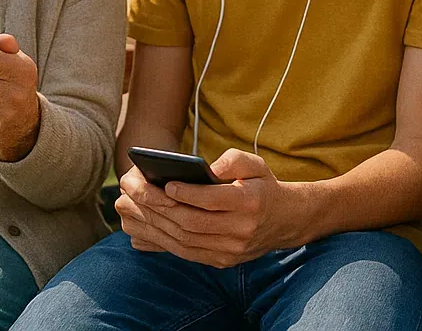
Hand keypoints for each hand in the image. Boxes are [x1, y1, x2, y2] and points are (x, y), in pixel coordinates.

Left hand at [116, 149, 318, 266]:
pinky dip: (164, 241)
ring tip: (137, 209)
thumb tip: (207, 168)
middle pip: (193, 223)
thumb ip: (233, 160)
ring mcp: (231, 250)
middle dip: (162, 209)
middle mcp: (241, 230)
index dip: (187, 193)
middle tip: (139, 194)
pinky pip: (186, 253)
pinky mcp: (222, 261)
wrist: (285, 220)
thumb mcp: (256, 164)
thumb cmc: (263, 186)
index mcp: (251, 202)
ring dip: (157, 226)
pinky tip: (148, 227)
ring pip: (186, 241)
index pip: (213, 200)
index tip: (166, 184)